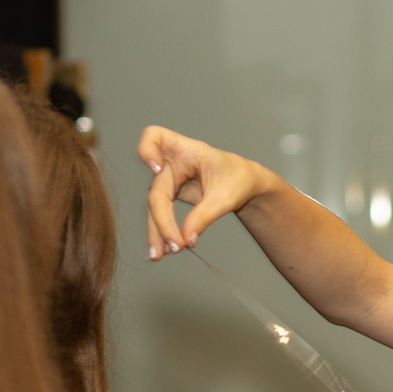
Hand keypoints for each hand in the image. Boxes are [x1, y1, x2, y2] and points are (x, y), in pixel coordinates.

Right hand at [136, 126, 275, 260]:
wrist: (245, 186)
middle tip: (175, 245)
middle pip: (156, 191)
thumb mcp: (226, 197)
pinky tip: (163, 250)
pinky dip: (162, 233)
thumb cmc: (237, 179)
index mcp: (186, 150)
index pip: (154, 136)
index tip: (155, 169)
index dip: (147, 149)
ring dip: (156, 232)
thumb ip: (204, 216)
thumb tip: (186, 240)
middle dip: (162, 220)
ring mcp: (169, 181)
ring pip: (154, 208)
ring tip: (160, 255)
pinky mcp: (170, 197)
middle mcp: (172, 164)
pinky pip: (161, 216)